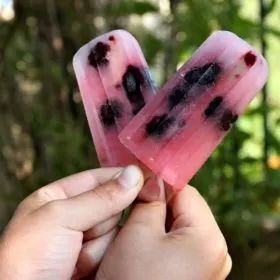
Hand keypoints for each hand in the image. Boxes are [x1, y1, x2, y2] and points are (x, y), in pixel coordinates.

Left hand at [0, 165, 144, 279]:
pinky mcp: (98, 259)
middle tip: (86, 233)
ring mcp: (86, 239)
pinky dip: (105, 258)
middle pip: (111, 204)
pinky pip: (117, 248)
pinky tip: (84, 267)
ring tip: (77, 258)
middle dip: (104, 218)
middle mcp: (74, 216)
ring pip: (116, 227)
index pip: (97, 178)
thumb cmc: (28, 260)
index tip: (143, 176)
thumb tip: (134, 174)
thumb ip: (100, 197)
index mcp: (57, 198)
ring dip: (101, 243)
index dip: (120, 177)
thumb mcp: (60, 218)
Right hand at [96, 186, 231, 279]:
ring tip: (138, 230)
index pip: (186, 192)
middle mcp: (217, 252)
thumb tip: (153, 179)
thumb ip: (150, 200)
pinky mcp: (198, 274)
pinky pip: (182, 245)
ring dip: (160, 222)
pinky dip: (164, 239)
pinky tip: (146, 246)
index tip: (139, 183)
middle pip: (186, 209)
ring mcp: (209, 265)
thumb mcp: (138, 232)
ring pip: (182, 227)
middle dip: (160, 206)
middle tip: (134, 209)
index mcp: (209, 238)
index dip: (160, 184)